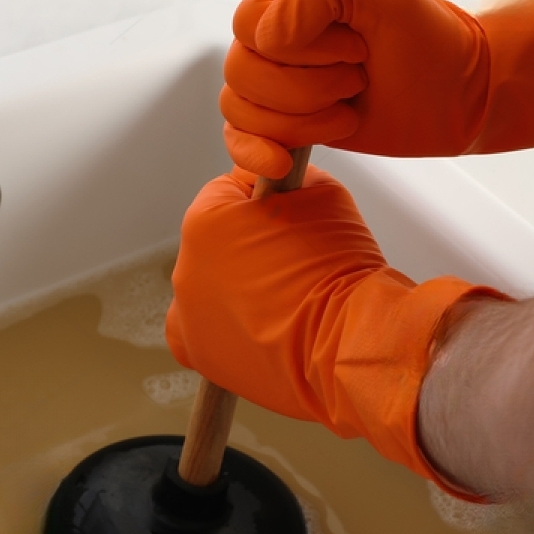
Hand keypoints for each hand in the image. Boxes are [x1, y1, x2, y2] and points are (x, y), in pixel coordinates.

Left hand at [165, 164, 500, 493]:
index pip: (226, 194)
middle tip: (294, 266)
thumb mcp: (321, 193)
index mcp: (205, 221)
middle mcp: (185, 267)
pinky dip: (228, 331)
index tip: (290, 221)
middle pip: (217, 246)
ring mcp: (187, 316)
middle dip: (248, 250)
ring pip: (210, 290)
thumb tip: (273, 177)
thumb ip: (284, 177)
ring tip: (286, 304)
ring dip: (238, 291)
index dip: (263, 204)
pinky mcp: (200, 356)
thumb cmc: (339, 266)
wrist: (348, 341)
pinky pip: (206, 334)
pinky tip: (261, 332)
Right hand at [222, 0, 488, 177]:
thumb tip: (267, 39)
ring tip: (348, 107)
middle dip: (305, 87)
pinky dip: (255, 153)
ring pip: (240, 106)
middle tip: (357, 79)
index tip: (356, 49)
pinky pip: (236, 137)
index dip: (299, 47)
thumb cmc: (430, 39)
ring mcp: (275, 75)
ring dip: (301, 119)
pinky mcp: (282, 119)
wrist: (459, 95)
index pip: (250, 23)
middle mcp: (276, 26)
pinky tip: (283, 160)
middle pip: (241, 69)